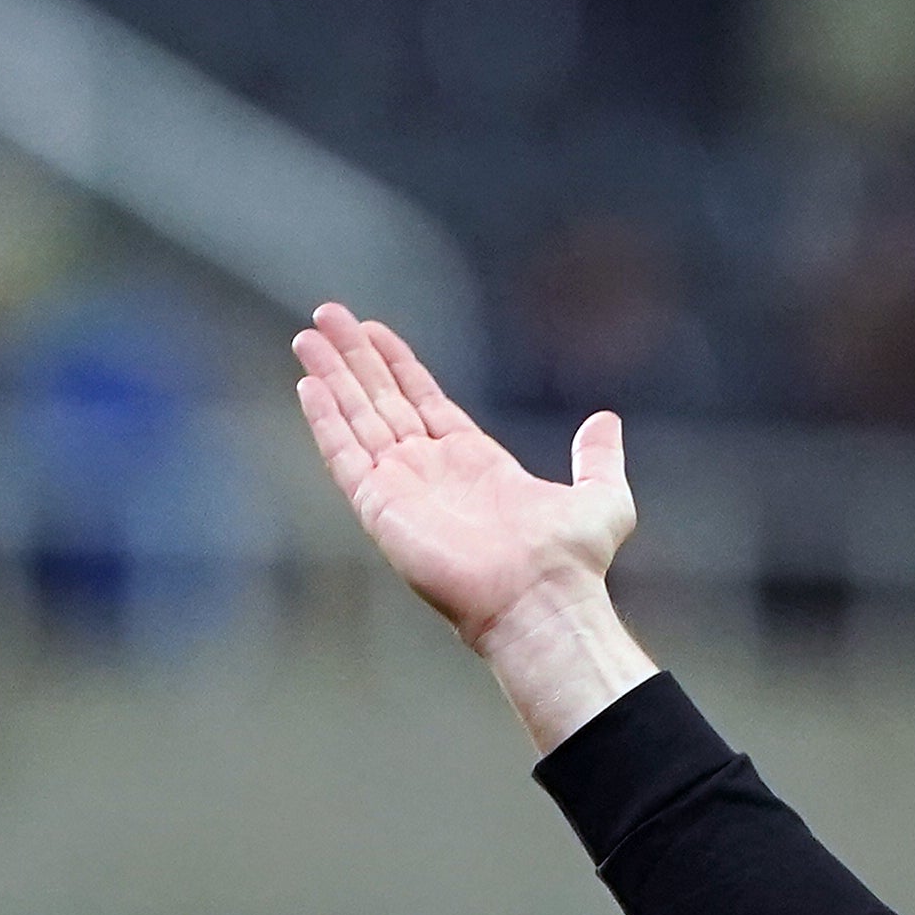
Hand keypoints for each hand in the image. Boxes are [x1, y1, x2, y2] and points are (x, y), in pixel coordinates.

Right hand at [292, 301, 654, 749]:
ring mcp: (402, 488)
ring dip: (331, 377)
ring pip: (357, 419)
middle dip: (355, 359)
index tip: (372, 331)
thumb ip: (599, 457)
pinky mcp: (381, 507)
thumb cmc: (571, 561)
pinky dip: (326, 421)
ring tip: (307, 337)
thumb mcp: (603, 497)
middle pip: (382, 401)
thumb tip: (606, 420)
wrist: (541, 599)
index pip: (423, 401)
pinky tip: (308, 386)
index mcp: (473, 462)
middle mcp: (431, 471)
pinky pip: (345, 455)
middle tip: (327, 315)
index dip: (397, 365)